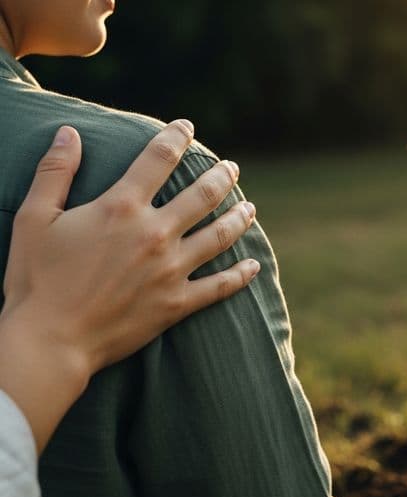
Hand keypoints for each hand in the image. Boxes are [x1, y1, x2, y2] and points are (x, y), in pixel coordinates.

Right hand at [0, 120, 258, 450]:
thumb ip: (55, 172)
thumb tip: (70, 131)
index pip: (158, 158)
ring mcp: (171, 269)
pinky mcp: (177, 303)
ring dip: (239, 217)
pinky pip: (220, 286)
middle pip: (202, 194)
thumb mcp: (33, 218)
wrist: (49, 341)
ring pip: (220, 235)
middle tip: (232, 168)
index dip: (176, 137)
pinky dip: (241, 275)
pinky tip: (255, 266)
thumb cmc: (36, 280)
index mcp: (121, 207)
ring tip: (250, 207)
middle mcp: (154, 233)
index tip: (187, 126)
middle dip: (221, 176)